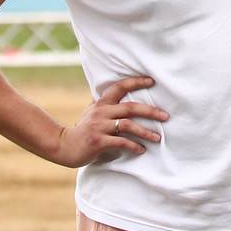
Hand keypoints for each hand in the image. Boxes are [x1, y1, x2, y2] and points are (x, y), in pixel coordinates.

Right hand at [54, 76, 168, 166]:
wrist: (64, 146)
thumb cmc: (82, 130)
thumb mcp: (92, 112)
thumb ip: (106, 105)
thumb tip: (122, 94)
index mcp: (101, 103)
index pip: (119, 86)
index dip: (136, 82)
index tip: (152, 81)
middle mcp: (101, 112)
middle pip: (130, 107)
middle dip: (150, 111)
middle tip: (166, 116)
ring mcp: (99, 126)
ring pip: (128, 125)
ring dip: (145, 132)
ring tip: (158, 137)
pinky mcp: (97, 141)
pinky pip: (120, 142)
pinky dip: (133, 146)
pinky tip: (141, 150)